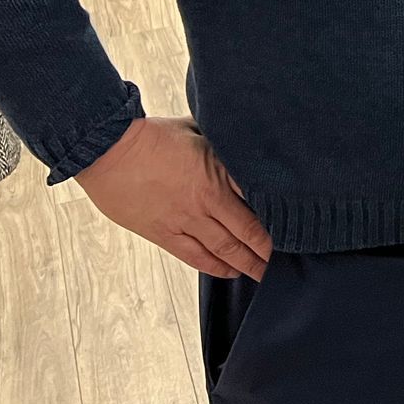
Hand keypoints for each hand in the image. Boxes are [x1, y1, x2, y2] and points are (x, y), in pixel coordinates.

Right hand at [76, 116, 272, 279]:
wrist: (107, 149)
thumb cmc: (151, 134)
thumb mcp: (198, 130)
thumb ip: (220, 143)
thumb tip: (239, 138)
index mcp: (219, 172)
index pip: (260, 201)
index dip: (279, 218)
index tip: (296, 227)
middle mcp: (207, 200)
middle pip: (248, 232)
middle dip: (269, 250)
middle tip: (287, 262)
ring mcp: (184, 220)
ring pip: (225, 249)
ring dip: (247, 264)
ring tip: (264, 273)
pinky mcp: (163, 233)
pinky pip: (195, 256)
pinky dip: (216, 266)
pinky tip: (231, 271)